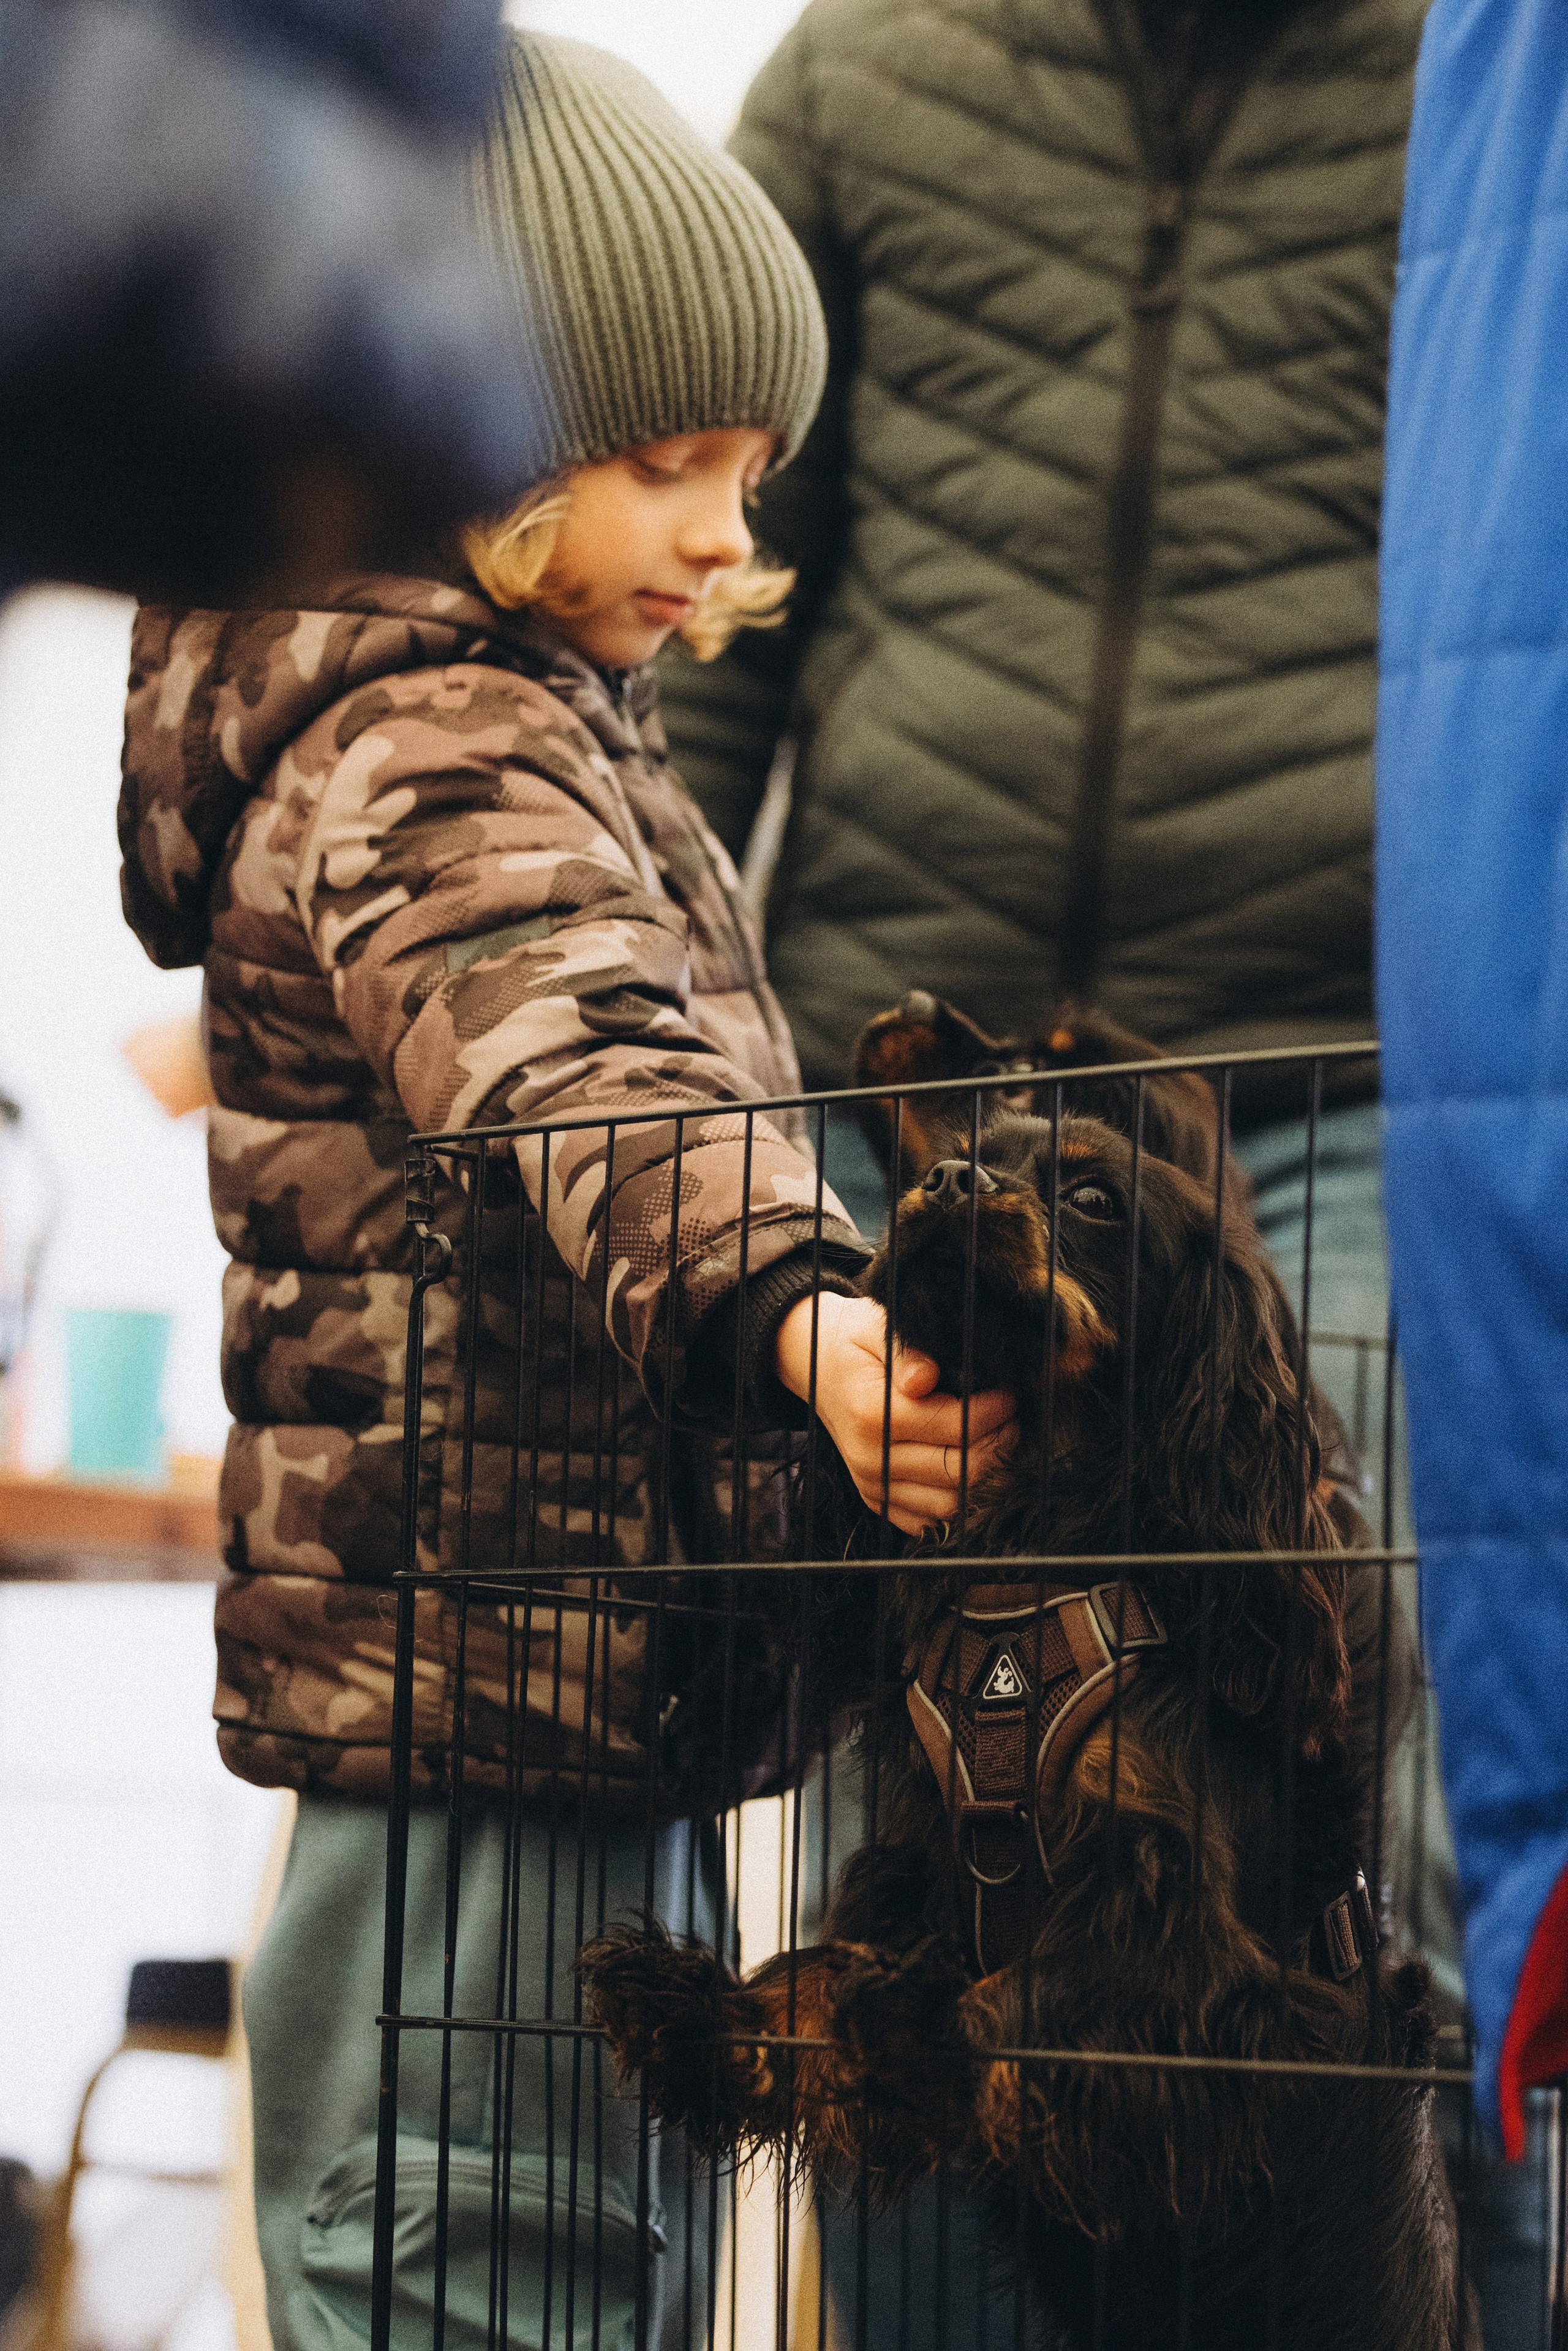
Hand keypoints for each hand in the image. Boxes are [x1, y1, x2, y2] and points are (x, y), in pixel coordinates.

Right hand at [775, 1293, 1016, 1537]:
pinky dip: (958, 1500)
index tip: (1010, 1393)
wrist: (815, 1364)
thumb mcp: (875, 1327)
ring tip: (997, 1441)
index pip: (954, 1427)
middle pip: (959, 1471)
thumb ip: (905, 1350)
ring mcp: (871, 1485)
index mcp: (871, 1415)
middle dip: (998, 1445)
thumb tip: (925, 1377)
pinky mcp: (876, 1500)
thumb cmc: (855, 1342)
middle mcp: (868, 1459)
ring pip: (950, 1505)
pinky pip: (929, 1520)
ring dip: (985, 1477)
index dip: (995, 1412)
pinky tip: (972, 1468)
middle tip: (1012, 1418)